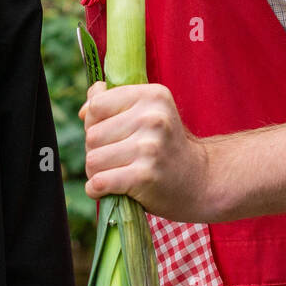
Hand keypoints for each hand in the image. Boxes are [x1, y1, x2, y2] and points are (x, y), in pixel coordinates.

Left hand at [78, 81, 220, 221]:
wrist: (200, 181)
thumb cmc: (166, 146)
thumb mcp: (149, 112)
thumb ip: (114, 101)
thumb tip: (84, 111)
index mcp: (152, 96)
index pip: (97, 105)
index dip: (95, 123)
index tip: (111, 134)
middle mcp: (153, 118)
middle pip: (91, 135)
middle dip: (95, 151)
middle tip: (117, 159)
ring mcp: (150, 147)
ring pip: (92, 160)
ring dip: (96, 172)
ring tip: (116, 173)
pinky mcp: (145, 176)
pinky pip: (99, 182)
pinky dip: (96, 189)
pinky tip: (108, 189)